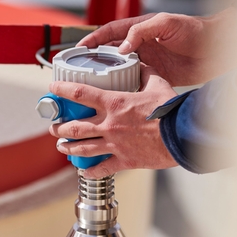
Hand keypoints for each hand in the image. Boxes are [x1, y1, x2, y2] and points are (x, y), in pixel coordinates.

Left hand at [49, 64, 178, 178]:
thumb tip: (140, 65)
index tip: (53, 88)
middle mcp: (109, 125)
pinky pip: (102, 169)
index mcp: (114, 104)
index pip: (80, 94)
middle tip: (53, 127)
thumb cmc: (171, 110)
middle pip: (74, 127)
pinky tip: (83, 171)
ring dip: (68, 147)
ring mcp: (114, 145)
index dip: (62, 90)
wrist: (182, 135)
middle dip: (59, 127)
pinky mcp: (124, 161)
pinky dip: (90, 171)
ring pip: (82, 148)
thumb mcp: (157, 84)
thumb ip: (145, 74)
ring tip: (61, 146)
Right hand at [77, 9, 236, 85]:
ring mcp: (147, 62)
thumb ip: (142, 31)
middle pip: (110, 53)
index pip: (110, 33)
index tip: (78, 49)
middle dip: (93, 61)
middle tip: (78, 71)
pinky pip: (134, 83)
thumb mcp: (167, 24)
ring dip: (106, 78)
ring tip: (91, 88)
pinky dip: (123, 89)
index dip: (93, 40)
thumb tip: (122, 47)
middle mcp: (140, 46)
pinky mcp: (155, 77)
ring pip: (119, 70)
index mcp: (140, 30)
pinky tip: (115, 98)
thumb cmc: (196, 30)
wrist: (219, 50)